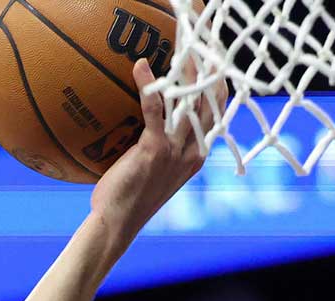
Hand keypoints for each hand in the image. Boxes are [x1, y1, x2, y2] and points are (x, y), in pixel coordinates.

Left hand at [91, 58, 226, 236]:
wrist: (116, 224)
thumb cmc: (127, 197)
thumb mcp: (151, 170)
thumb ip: (158, 146)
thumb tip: (148, 123)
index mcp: (198, 153)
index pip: (217, 110)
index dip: (218, 83)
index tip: (215, 60)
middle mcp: (194, 150)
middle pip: (209, 99)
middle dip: (209, 68)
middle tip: (202, 42)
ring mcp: (176, 150)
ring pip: (188, 101)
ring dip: (185, 70)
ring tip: (180, 45)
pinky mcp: (155, 150)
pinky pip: (154, 111)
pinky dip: (148, 86)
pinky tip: (140, 67)